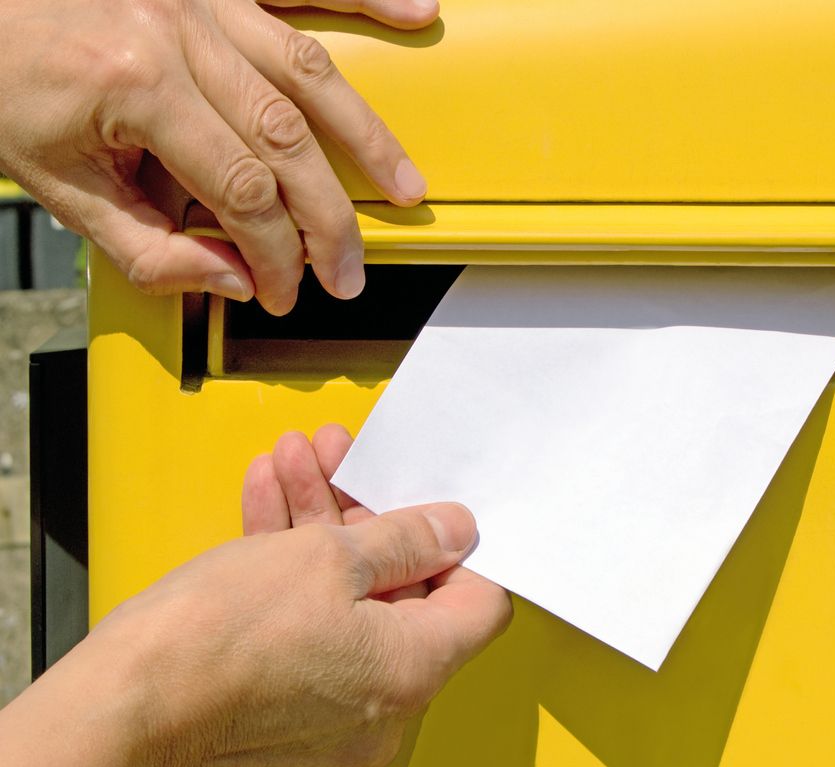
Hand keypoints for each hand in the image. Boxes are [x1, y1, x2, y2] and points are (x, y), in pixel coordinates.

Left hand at [0, 0, 436, 313]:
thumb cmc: (2, 75)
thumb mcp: (56, 184)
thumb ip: (146, 245)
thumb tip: (232, 281)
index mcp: (137, 84)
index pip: (241, 192)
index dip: (273, 255)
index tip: (280, 289)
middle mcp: (178, 31)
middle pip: (288, 139)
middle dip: (329, 219)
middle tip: (349, 269)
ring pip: (311, 69)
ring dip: (368, 134)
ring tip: (406, 183)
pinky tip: (413, 13)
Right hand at [0, 425, 509, 766]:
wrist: (123, 702)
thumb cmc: (219, 637)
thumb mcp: (327, 556)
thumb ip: (405, 538)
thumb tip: (455, 531)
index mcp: (415, 670)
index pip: (477, 603)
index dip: (457, 545)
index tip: (428, 505)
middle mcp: (386, 702)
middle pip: (403, 591)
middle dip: (365, 512)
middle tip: (342, 461)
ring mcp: (334, 709)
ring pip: (347, 599)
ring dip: (320, 524)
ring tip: (295, 461)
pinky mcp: (286, 704)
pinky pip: (309, 626)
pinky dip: (292, 568)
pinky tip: (267, 500)